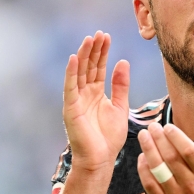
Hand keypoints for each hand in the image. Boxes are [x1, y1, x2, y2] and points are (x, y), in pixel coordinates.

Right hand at [63, 31, 129, 172]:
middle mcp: (85, 94)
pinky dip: (71, 73)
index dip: (102, 52)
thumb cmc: (109, 137)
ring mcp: (76, 100)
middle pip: (88, 67)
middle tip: (99, 34)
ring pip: (79, 73)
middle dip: (94, 50)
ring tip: (89, 39)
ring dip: (83, 56)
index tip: (106, 37)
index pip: (98, 68)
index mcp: (96, 93)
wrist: (100, 159)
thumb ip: (121, 85)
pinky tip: (74, 58)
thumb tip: (123, 61)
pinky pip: (70, 87)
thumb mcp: (120, 106)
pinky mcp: (70, 108)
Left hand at [136, 123, 193, 193]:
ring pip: (158, 170)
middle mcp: (191, 186)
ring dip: (149, 150)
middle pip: (171, 159)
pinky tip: (142, 156)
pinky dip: (143, 169)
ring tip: (143, 136)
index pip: (189, 152)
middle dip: (159, 140)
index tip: (167, 126)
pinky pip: (149, 184)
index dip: (176, 137)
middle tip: (152, 127)